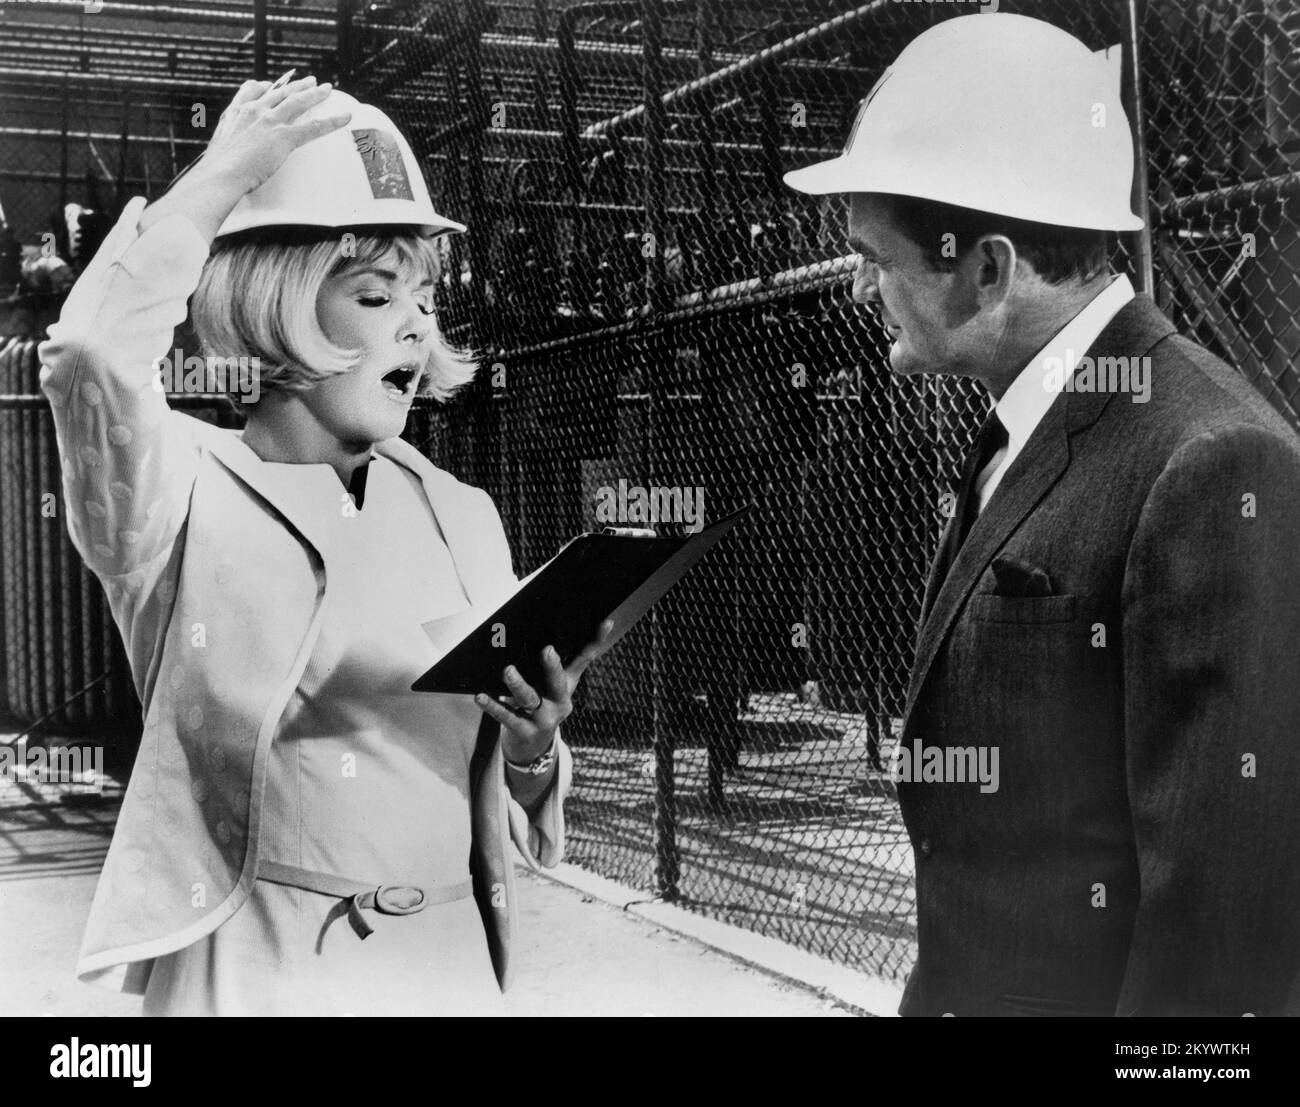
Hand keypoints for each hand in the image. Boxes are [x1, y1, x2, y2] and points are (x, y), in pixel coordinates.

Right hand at [196, 75, 351, 192]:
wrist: (220, 174)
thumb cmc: (216, 171)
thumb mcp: (217, 151)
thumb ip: (226, 149)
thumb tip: (223, 164)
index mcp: (235, 113)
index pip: (250, 90)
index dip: (263, 86)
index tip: (269, 84)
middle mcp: (254, 111)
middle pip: (279, 92)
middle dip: (296, 86)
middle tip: (310, 81)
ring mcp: (270, 121)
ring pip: (298, 102)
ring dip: (315, 94)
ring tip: (327, 89)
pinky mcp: (284, 136)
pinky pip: (314, 127)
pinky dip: (332, 121)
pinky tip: (345, 117)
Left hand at [474, 620, 614, 764]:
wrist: (534, 746)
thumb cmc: (544, 705)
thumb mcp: (559, 685)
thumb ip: (566, 660)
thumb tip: (578, 626)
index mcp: (568, 686)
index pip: (584, 660)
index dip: (596, 641)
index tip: (605, 621)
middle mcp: (559, 703)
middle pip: (558, 683)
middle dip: (553, 667)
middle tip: (548, 650)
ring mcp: (542, 719)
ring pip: (530, 700)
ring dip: (518, 685)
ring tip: (508, 671)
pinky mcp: (523, 731)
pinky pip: (507, 717)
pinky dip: (493, 706)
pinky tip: (481, 696)